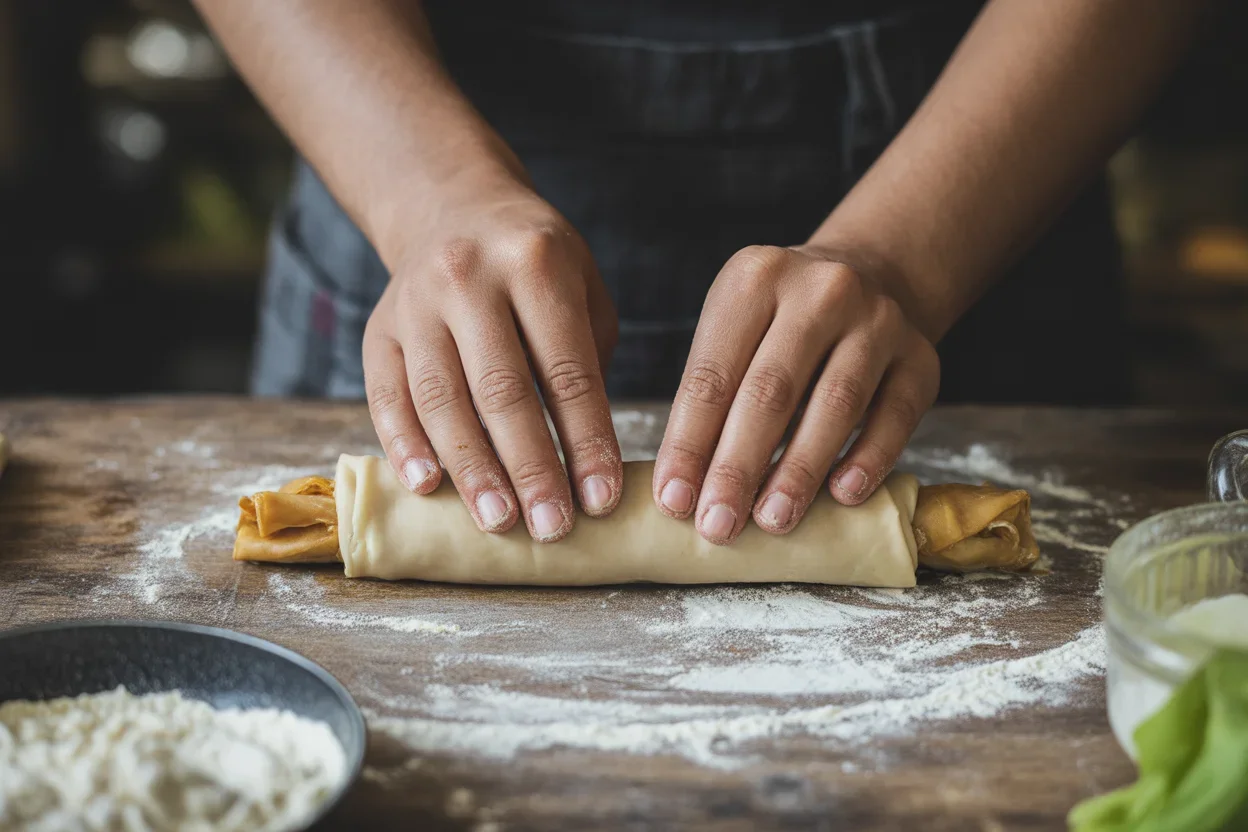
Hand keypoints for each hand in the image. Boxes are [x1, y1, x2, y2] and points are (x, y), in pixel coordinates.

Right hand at [363, 176, 621, 541]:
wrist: (454, 207)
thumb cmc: (536, 265)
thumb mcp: (582, 288)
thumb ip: (586, 360)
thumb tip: (588, 460)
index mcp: (534, 264)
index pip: (566, 370)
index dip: (586, 440)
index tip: (602, 499)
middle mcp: (469, 278)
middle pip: (501, 390)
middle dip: (531, 468)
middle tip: (552, 528)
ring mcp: (415, 304)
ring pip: (441, 400)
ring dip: (471, 469)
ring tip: (498, 522)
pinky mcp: (378, 331)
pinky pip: (386, 396)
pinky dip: (405, 445)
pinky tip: (427, 486)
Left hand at [653, 244, 939, 544]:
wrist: (873, 274)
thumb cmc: (781, 323)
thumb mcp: (735, 329)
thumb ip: (712, 397)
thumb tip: (684, 490)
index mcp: (754, 280)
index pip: (712, 375)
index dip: (688, 444)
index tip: (673, 501)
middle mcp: (819, 292)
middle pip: (770, 391)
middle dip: (738, 467)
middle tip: (718, 526)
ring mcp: (878, 320)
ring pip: (836, 404)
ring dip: (800, 471)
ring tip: (773, 520)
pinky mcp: (920, 356)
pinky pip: (896, 415)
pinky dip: (868, 459)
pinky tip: (843, 495)